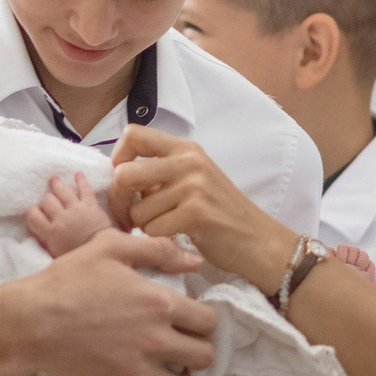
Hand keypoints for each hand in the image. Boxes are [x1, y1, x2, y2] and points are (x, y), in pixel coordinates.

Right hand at [6, 229, 218, 375]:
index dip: (202, 319)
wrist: (29, 321)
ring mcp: (137, 371)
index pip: (209, 321)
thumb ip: (158, 250)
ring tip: (161, 365)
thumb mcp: (111, 248)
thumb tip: (195, 262)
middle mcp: (156, 340)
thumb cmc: (69, 279)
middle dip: (196, 349)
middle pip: (205, 358)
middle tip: (179, 343)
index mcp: (160, 303)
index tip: (188, 318)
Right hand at [25, 171, 117, 257]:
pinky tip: (77, 174)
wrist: (103, 253)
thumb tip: (38, 234)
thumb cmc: (79, 257)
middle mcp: (61, 218)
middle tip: (48, 199)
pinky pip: (84, 188)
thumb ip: (46, 243)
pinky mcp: (91, 205)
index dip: (33, 213)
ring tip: (54, 179)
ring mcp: (76, 209)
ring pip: (62, 191)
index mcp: (51, 232)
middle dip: (46, 199)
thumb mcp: (57, 255)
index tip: (36, 213)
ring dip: (57, 184)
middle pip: (47, 200)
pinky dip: (81, 180)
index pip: (33, 216)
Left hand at [106, 127, 297, 289]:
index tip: (123, 181)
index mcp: (185, 148)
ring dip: (144, 226)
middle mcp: (189, 161)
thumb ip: (161, 171)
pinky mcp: (197, 213)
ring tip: (165, 227)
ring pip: (137, 210)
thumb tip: (117, 174)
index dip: (118, 158)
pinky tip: (176, 237)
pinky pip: (153, 229)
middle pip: (125, 174)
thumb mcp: (193, 178)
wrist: (259, 240)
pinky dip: (158, 239)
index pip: (133, 135)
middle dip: (119, 201)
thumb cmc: (220, 212)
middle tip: (128, 216)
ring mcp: (194, 186)